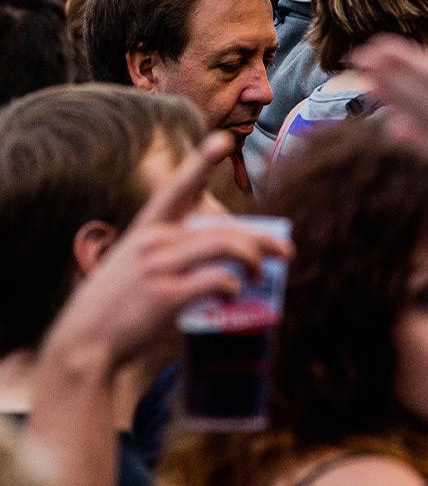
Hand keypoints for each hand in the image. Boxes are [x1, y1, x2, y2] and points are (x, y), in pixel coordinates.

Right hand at [40, 134, 291, 372]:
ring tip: (260, 274)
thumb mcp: (134, 263)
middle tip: (286, 251)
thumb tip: (222, 248)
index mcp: (147, 229)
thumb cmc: (116, 304)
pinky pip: (215, 279)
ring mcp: (157, 267)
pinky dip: (232, 285)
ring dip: (253, 258)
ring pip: (224, 245)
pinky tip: (232, 294)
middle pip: (222, 227)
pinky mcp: (164, 296)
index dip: (200, 163)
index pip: (177, 189)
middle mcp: (153, 241)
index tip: (223, 141)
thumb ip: (171, 249)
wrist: (84, 345)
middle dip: (261, 238)